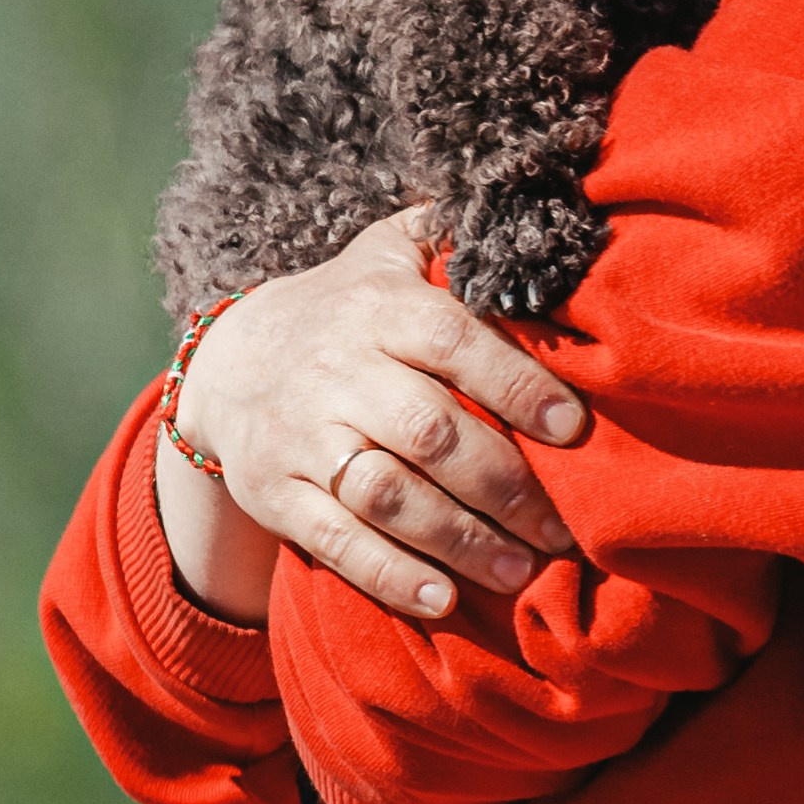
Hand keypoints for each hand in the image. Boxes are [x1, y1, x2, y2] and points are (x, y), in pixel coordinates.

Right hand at [156, 211, 587, 628]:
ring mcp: (302, 435)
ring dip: (460, 541)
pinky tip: (444, 600)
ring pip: (387, 495)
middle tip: (566, 528)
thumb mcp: (389, 252)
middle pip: (429, 432)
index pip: (453, 340)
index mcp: (380, 307)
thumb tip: (535, 203)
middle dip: (504, 484)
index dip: (516, 383)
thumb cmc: (347, 304)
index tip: (574, 428)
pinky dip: (390, 574)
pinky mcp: (274, 492)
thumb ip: (453, 233)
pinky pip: (334, 540)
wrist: (229, 358)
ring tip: (524, 571)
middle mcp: (339, 369)